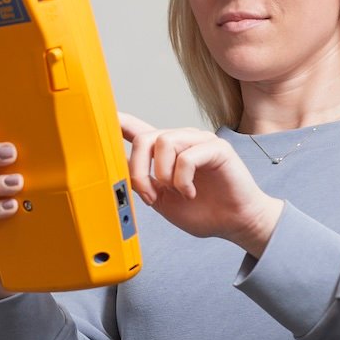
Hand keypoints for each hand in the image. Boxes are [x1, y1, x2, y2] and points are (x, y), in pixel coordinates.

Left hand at [118, 112, 282, 257]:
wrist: (235, 223)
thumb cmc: (203, 211)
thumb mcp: (163, 199)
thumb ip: (143, 183)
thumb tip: (120, 169)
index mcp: (165, 153)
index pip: (138, 129)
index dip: (119, 121)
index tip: (103, 116)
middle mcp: (181, 141)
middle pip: (144, 138)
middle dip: (139, 170)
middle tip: (150, 195)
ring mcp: (199, 141)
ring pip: (164, 142)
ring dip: (163, 174)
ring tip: (175, 192)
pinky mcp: (216, 148)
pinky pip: (187, 156)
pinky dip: (183, 180)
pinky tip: (190, 192)